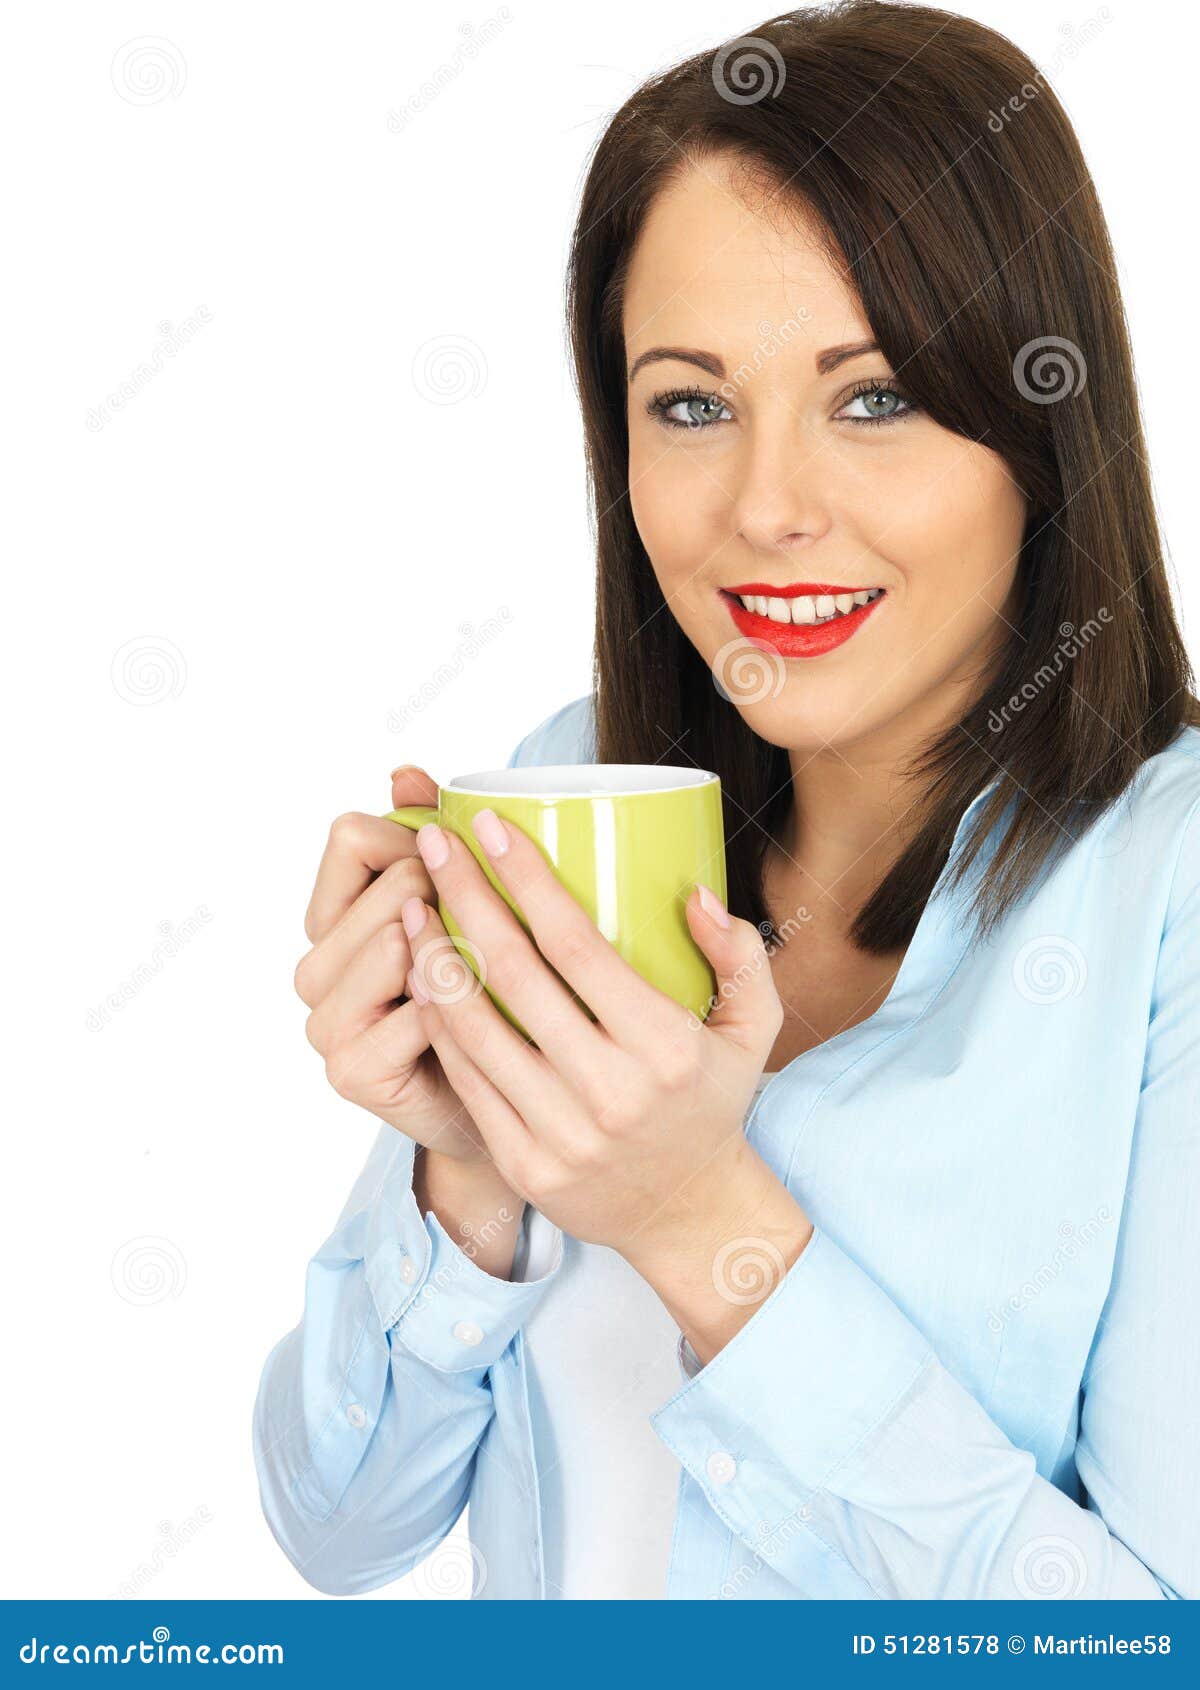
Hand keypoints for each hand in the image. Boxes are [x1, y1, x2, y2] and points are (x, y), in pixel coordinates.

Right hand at [293, 765, 488, 1162]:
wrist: (509, 1106)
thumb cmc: (491, 997)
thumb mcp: (466, 909)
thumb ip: (427, 836)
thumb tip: (405, 773)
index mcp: (333, 918)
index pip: (351, 836)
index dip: (413, 838)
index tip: (458, 862)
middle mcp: (315, 969)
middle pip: (383, 888)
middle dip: (446, 894)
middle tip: (490, 929)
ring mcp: (327, 1025)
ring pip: (395, 943)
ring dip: (457, 950)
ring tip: (493, 974)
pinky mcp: (352, 1072)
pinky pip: (415, 1010)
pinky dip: (460, 1007)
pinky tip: (488, 1019)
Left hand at [399, 808, 805, 1287]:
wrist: (690, 1216)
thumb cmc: (712, 1103)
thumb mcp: (755, 1027)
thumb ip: (740, 954)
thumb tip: (694, 892)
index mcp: (664, 1046)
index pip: (575, 944)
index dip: (525, 878)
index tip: (489, 827)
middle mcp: (610, 1091)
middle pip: (513, 975)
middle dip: (464, 898)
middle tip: (434, 848)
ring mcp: (560, 1134)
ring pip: (474, 1028)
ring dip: (434, 959)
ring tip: (411, 907)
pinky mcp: (524, 1165)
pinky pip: (466, 1080)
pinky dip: (438, 1025)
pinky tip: (422, 980)